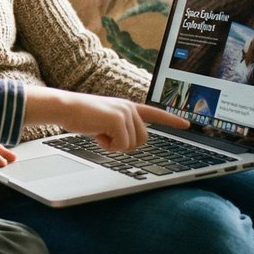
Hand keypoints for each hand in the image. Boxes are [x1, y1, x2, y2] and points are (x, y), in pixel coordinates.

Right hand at [25, 89, 187, 151]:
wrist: (66, 107)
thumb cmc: (81, 117)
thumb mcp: (105, 122)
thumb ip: (120, 128)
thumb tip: (129, 142)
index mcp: (128, 107)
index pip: (154, 113)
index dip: (171, 120)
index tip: (187, 124)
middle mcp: (130, 108)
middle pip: (142, 140)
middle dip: (124, 145)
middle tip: (105, 136)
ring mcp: (126, 112)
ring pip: (132, 145)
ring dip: (114, 145)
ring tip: (99, 132)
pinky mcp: (118, 119)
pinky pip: (121, 145)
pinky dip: (108, 145)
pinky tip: (96, 133)